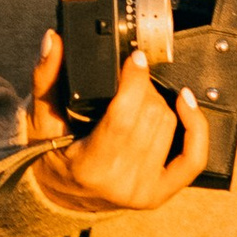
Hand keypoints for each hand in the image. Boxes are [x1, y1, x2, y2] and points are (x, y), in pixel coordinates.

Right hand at [25, 26, 210, 211]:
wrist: (62, 195)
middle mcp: (119, 183)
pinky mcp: (160, 193)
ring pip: (169, 126)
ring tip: (142, 96)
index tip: (134, 59)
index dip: (134, 81)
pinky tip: (186, 103)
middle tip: (130, 79)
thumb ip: (45, 78)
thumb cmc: (50, 155)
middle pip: (150, 117)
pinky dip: (195, 127)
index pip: (123, 117)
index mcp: (89, 166)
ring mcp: (143, 191)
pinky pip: (193, 157)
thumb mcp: (41, 118)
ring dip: (160, 102)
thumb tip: (53, 41)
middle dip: (144, 88)